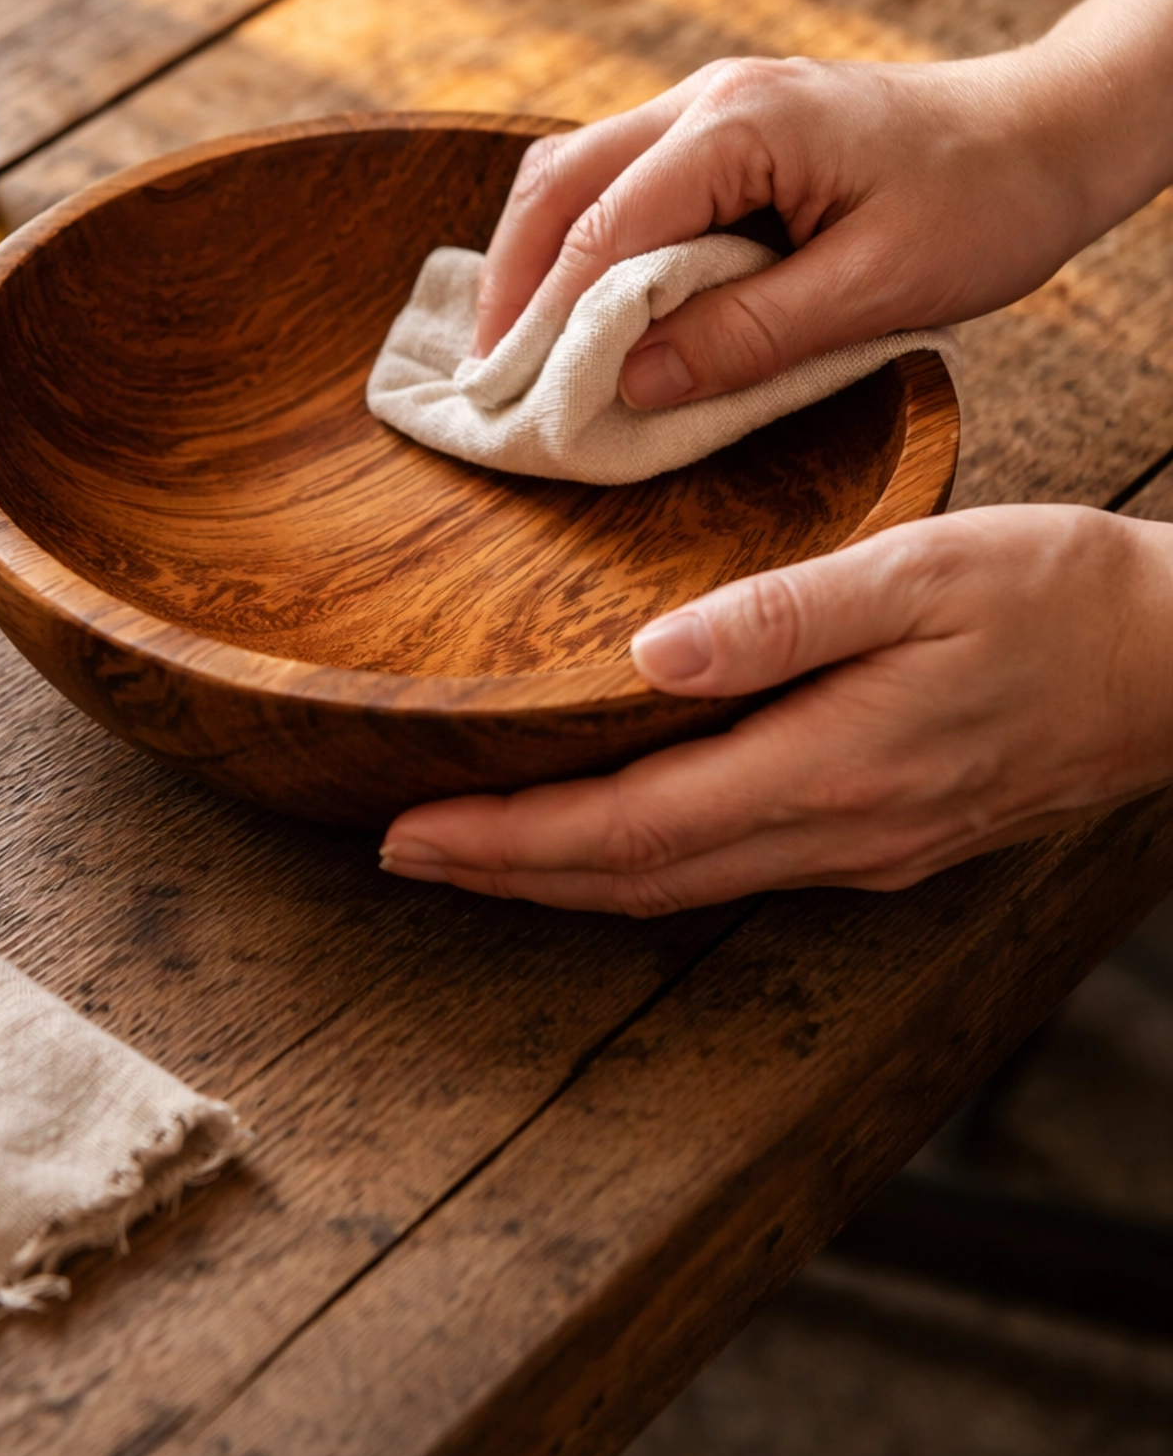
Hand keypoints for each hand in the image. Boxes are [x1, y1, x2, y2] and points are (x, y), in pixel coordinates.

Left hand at [379, 507, 1172, 914]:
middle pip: (635, 879)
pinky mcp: (884, 836)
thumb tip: (649, 654)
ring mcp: (863, 848)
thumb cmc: (1058, 597)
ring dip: (565, 876)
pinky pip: (731, 865)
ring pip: (679, 883)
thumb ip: (782, 615)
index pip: (630, 828)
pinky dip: (642, 858)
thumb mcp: (920, 572)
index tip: (407, 835)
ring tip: (474, 850)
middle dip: (507, 874)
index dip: (508, 842)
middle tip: (398, 853)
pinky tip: (608, 829)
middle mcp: (837, 833)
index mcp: (832, 767)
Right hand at [470, 49, 1112, 409]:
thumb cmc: (985, 202)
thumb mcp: (876, 286)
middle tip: (485, 375)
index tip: (509, 394)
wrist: (1052, 129)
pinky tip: (584, 303)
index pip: (602, 227)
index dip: (544, 316)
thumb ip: (749, 333)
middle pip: (559, 179)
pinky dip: (588, 240)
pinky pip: (627, 178)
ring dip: (541, 257)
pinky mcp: (730, 128)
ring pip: (581, 170)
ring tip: (520, 348)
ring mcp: (715, 103)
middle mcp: (708, 97)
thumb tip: (633, 382)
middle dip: (510, 278)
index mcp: (741, 126)